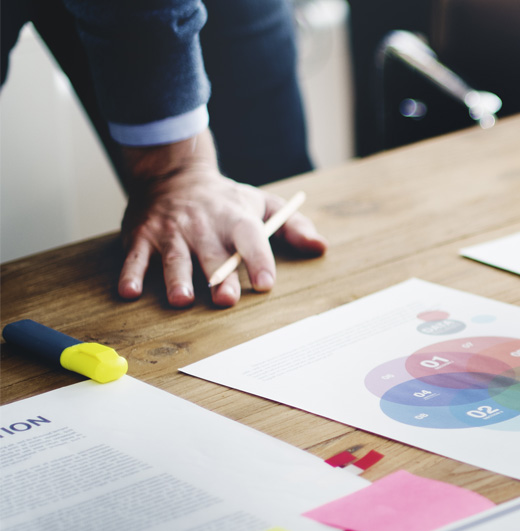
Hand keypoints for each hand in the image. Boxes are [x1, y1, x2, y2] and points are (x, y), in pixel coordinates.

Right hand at [117, 129, 326, 307]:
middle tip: (226, 299)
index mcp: (235, 218)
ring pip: (174, 258)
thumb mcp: (262, 204)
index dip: (259, 259)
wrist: (172, 173)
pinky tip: (130, 292)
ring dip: (176, 279)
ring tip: (181, 299)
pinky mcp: (141, 236)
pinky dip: (130, 274)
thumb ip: (293, 226)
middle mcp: (202, 225)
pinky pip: (134, 257)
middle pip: (212, 254)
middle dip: (219, 277)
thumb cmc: (225, 200)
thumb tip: (320, 247)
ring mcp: (170, 231)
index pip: (251, 237)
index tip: (266, 282)